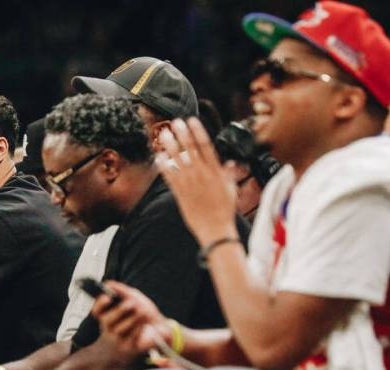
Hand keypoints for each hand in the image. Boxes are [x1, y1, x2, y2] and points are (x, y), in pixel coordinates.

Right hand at [92, 281, 167, 353]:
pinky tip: (144, 325)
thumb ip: (121, 290)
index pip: (96, 311)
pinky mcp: (128, 348)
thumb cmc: (142, 314)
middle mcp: (109, 329)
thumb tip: (108, 284)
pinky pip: (131, 336)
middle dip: (120, 310)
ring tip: (144, 313)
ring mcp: (117, 340)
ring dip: (134, 318)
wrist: (158, 331)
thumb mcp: (132, 299)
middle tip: (132, 303)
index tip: (108, 297)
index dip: (99, 304)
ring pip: (119, 328)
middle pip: (106, 320)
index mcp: (108, 317)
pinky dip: (139, 328)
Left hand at [156, 118, 237, 243]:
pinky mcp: (180, 194)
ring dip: (170, 146)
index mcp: (216, 172)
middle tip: (175, 122)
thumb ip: (229, 174)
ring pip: (178, 160)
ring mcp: (190, 184)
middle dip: (182, 134)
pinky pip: (169, 177)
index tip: (192, 120)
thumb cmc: (224, 210)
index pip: (206, 146)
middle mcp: (202, 175)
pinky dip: (163, 166)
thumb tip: (231, 163)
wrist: (215, 229)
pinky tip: (158, 157)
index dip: (198, 132)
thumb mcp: (231, 189)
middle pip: (190, 149)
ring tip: (164, 134)